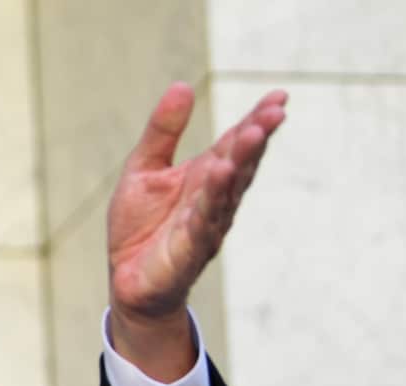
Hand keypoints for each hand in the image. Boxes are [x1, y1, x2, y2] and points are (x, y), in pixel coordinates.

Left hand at [107, 83, 286, 380]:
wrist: (126, 281)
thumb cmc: (140, 227)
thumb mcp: (144, 170)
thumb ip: (162, 132)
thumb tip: (182, 86)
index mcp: (204, 177)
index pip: (234, 144)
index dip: (256, 121)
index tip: (279, 96)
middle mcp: (213, 199)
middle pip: (239, 165)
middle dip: (256, 139)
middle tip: (274, 112)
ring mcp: (205, 226)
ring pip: (227, 192)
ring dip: (241, 163)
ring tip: (251, 135)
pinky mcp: (189, 251)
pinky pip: (202, 223)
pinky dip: (211, 200)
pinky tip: (219, 175)